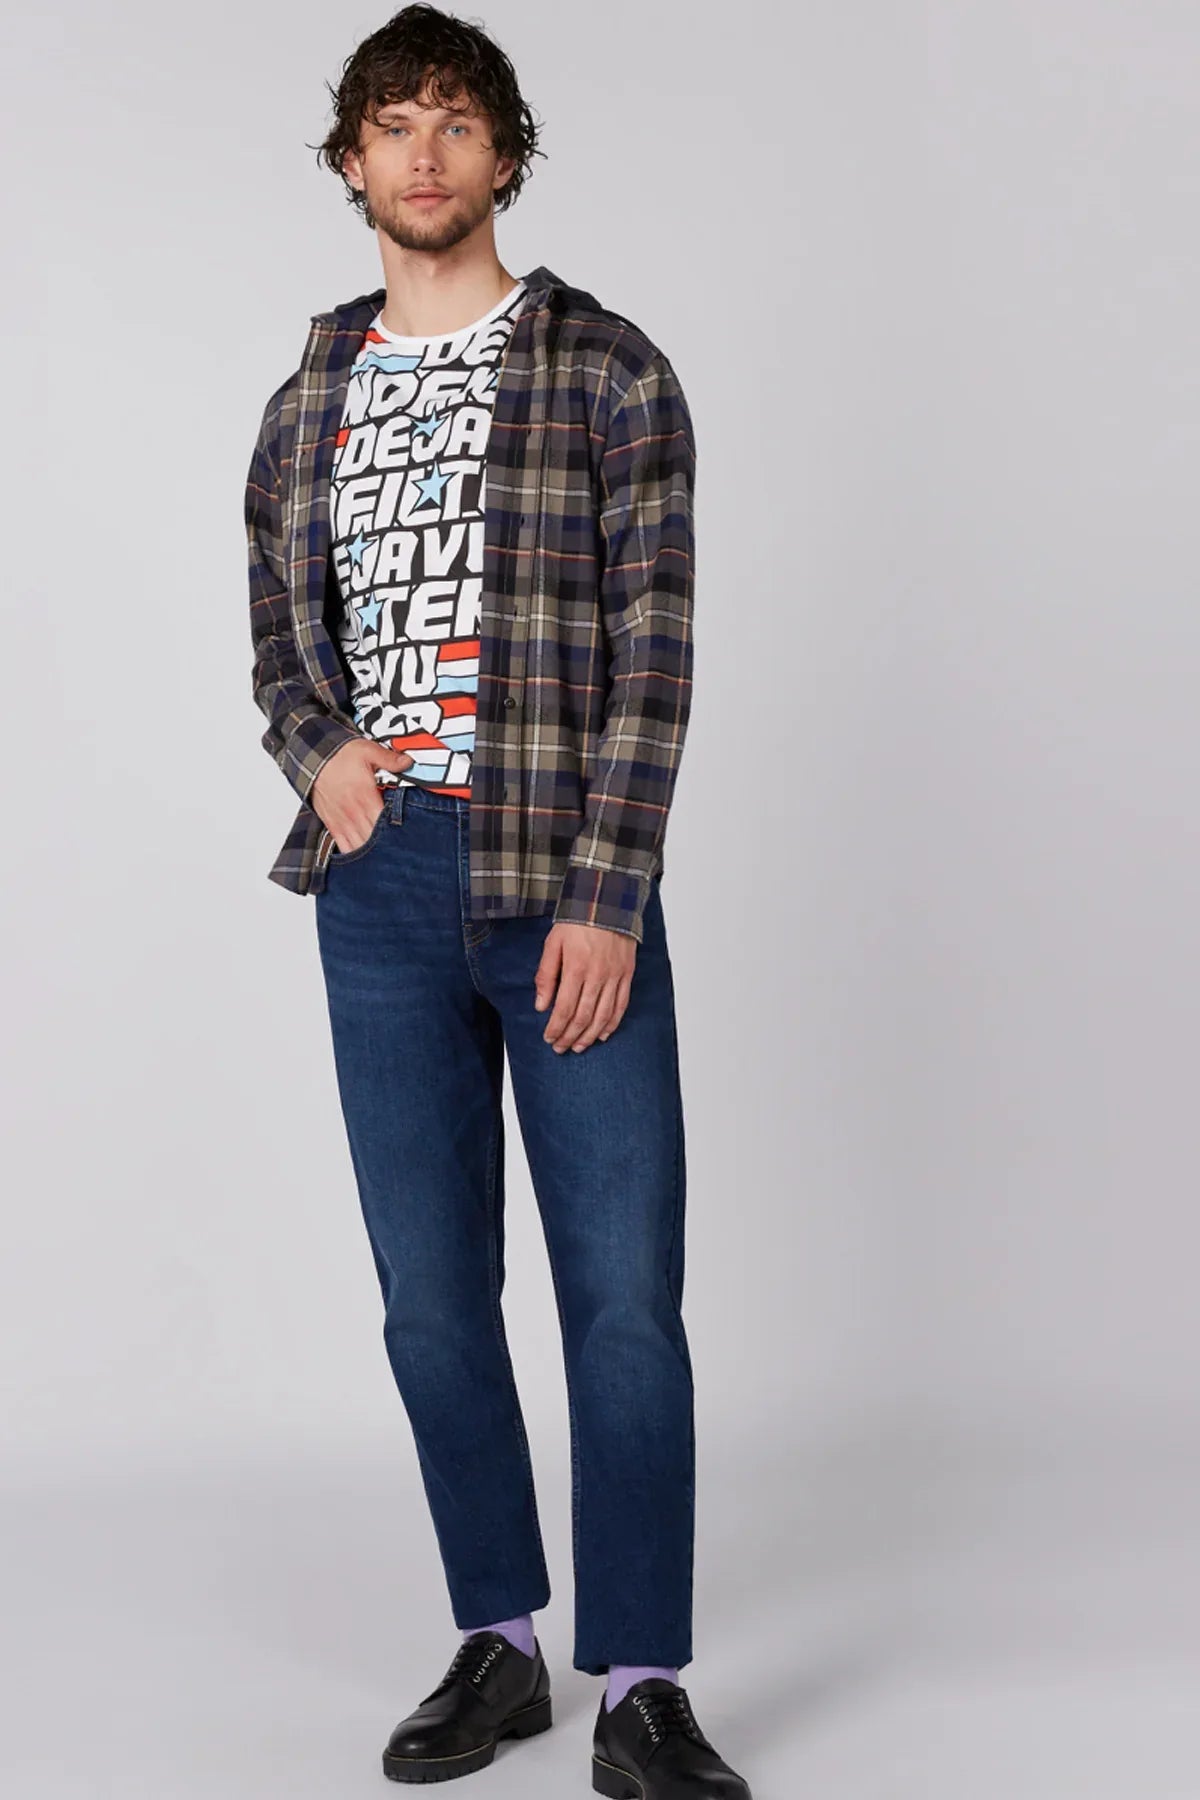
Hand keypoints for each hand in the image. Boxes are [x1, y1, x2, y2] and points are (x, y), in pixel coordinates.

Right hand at [312, 739, 413, 852]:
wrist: (314, 759)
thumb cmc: (339, 756)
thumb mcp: (367, 751)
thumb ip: (389, 759)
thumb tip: (408, 762)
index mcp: (365, 797)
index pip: (385, 822)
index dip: (398, 831)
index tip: (409, 833)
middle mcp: (354, 813)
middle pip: (375, 840)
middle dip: (388, 845)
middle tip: (401, 847)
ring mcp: (343, 822)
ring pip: (360, 847)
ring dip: (373, 852)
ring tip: (386, 855)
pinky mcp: (333, 825)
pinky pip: (344, 846)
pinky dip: (355, 854)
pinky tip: (365, 857)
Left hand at [534, 921, 635, 1052]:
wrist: (608, 900)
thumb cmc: (577, 920)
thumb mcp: (552, 943)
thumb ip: (546, 975)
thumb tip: (541, 1005)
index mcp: (575, 967)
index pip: (564, 1008)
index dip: (556, 1027)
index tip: (549, 1038)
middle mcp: (597, 975)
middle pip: (583, 1016)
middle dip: (570, 1036)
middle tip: (560, 1048)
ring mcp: (615, 976)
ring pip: (603, 1015)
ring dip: (589, 1035)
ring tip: (579, 1047)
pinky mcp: (627, 974)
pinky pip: (621, 1005)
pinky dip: (612, 1023)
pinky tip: (603, 1034)